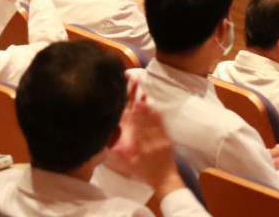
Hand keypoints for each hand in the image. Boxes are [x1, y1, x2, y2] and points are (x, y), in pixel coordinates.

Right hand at [105, 82, 183, 197]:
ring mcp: (161, 143)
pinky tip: (156, 108)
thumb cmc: (145, 173)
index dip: (134, 121)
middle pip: (145, 126)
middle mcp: (151, 146)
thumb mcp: (130, 167)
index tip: (131, 110)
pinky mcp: (168, 141)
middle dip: (141, 112)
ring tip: (144, 100)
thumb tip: (110, 147)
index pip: (136, 133)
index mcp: (140, 151)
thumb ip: (121, 156)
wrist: (165, 179)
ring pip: (154, 125)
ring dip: (149, 112)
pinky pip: (163, 127)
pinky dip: (159, 117)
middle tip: (136, 100)